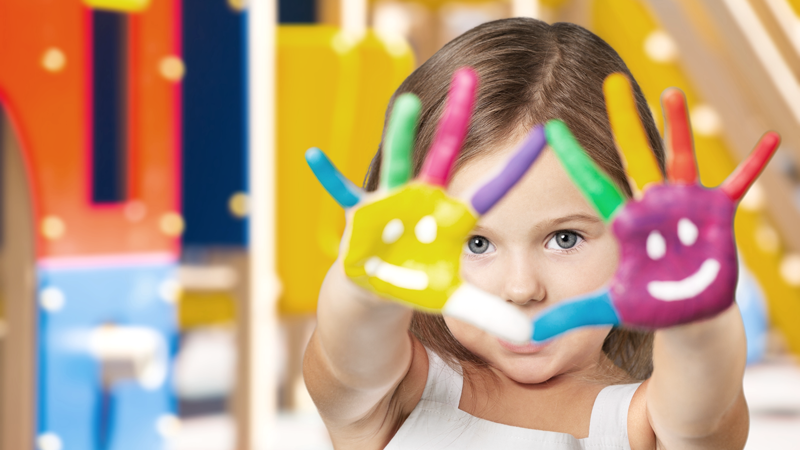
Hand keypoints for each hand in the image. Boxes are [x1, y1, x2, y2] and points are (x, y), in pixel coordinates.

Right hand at [306, 68, 545, 342]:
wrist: (377, 287)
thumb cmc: (418, 283)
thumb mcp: (456, 300)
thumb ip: (490, 313)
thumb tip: (530, 337)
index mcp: (451, 216)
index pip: (491, 191)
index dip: (516, 169)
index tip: (547, 134)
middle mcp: (424, 199)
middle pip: (444, 154)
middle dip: (457, 118)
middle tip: (472, 75)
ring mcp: (392, 203)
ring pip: (397, 163)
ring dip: (401, 134)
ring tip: (407, 105)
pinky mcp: (361, 215)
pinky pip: (341, 194)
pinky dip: (328, 177)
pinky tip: (313, 155)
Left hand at [533, 73, 779, 340]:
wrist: (685, 314)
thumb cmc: (646, 305)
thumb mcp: (607, 307)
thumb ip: (567, 315)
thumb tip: (523, 336)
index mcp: (625, 223)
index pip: (593, 186)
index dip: (575, 159)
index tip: (549, 130)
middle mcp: (652, 206)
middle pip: (634, 157)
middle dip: (623, 121)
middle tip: (610, 83)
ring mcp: (684, 207)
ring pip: (678, 160)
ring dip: (677, 128)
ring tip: (670, 93)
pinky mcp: (714, 215)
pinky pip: (738, 186)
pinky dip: (753, 165)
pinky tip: (769, 139)